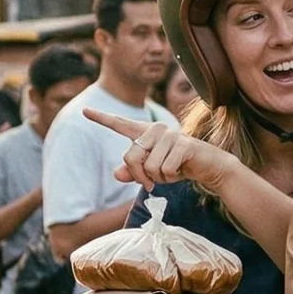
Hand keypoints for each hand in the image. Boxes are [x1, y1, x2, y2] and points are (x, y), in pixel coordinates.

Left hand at [84, 109, 238, 190]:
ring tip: (171, 171)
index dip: (101, 118)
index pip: (120, 124)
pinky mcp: (183, 144)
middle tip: (152, 182)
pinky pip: (165, 169)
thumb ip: (133, 172)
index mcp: (145, 133)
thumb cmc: (177, 167)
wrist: (207, 167)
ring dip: (159, 178)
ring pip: (149, 167)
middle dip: (140, 176)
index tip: (84, 111)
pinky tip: (181, 170)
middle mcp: (155, 129)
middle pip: (130, 157)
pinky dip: (171, 177)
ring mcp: (170, 135)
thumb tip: (116, 174)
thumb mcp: (152, 172)